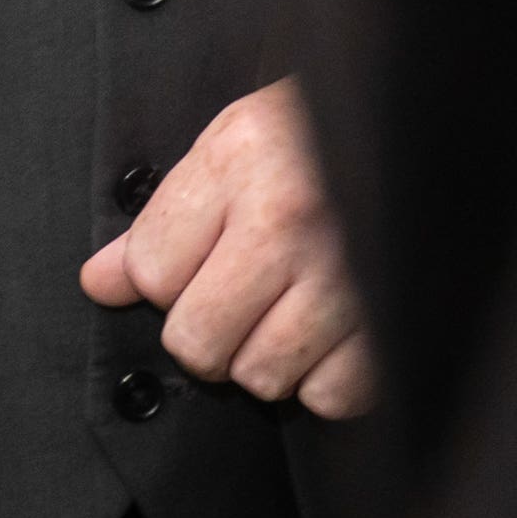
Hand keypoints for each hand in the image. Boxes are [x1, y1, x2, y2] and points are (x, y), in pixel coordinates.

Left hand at [79, 78, 373, 418]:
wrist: (417, 122)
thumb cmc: (314, 137)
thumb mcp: (231, 146)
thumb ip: (162, 219)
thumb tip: (99, 285)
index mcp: (240, 159)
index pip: (151, 273)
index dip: (163, 280)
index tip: (197, 263)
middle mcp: (289, 219)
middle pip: (196, 340)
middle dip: (206, 333)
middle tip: (238, 300)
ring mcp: (346, 275)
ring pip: (260, 376)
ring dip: (268, 357)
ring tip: (292, 309)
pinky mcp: (393, 322)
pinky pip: (330, 395)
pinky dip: (328, 378)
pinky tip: (334, 332)